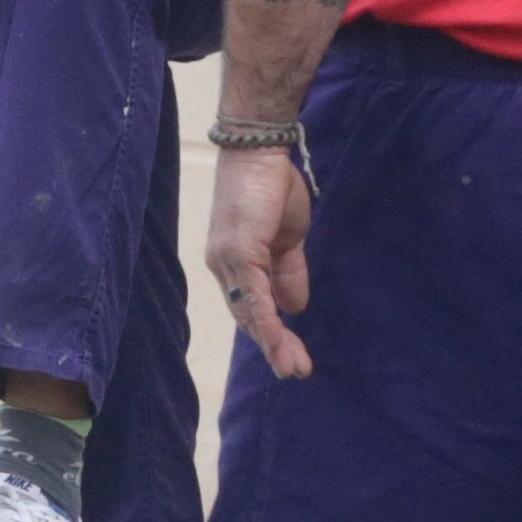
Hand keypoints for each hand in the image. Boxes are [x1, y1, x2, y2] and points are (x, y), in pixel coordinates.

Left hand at [204, 144, 314, 380]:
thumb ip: (289, 271)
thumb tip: (296, 306)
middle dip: (274, 347)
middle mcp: (224, 265)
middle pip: (249, 316)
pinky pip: (252, 294)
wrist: (261, 150)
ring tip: (293, 367)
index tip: (292, 357)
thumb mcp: (289, 237)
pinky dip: (266, 320)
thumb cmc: (272, 186)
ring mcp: (227, 260)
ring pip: (249, 312)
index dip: (272, 333)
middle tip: (295, 371)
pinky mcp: (237, 251)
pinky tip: (278, 341)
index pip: (252, 307)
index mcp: (236, 263)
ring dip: (272, 343)